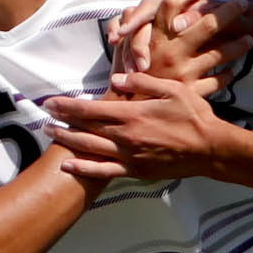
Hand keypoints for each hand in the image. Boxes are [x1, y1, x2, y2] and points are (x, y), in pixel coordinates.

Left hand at [47, 74, 236, 182]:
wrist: (209, 149)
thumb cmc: (194, 116)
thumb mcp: (172, 89)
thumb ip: (142, 83)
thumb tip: (116, 80)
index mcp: (133, 114)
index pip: (92, 108)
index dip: (68, 105)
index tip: (51, 102)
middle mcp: (126, 136)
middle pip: (86, 127)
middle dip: (62, 120)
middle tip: (43, 115)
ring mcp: (129, 156)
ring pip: (90, 148)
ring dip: (68, 140)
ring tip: (50, 134)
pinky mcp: (135, 170)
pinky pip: (104, 171)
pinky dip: (84, 168)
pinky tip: (69, 165)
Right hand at [110, 0, 252, 91]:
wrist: (126, 113)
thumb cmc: (125, 76)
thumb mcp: (124, 46)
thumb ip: (134, 25)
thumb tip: (140, 8)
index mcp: (154, 37)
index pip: (172, 4)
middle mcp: (171, 51)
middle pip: (207, 24)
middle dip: (229, 12)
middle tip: (244, 5)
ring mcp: (183, 72)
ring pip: (220, 54)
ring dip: (238, 46)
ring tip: (249, 41)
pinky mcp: (191, 92)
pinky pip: (217, 82)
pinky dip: (227, 75)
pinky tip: (231, 71)